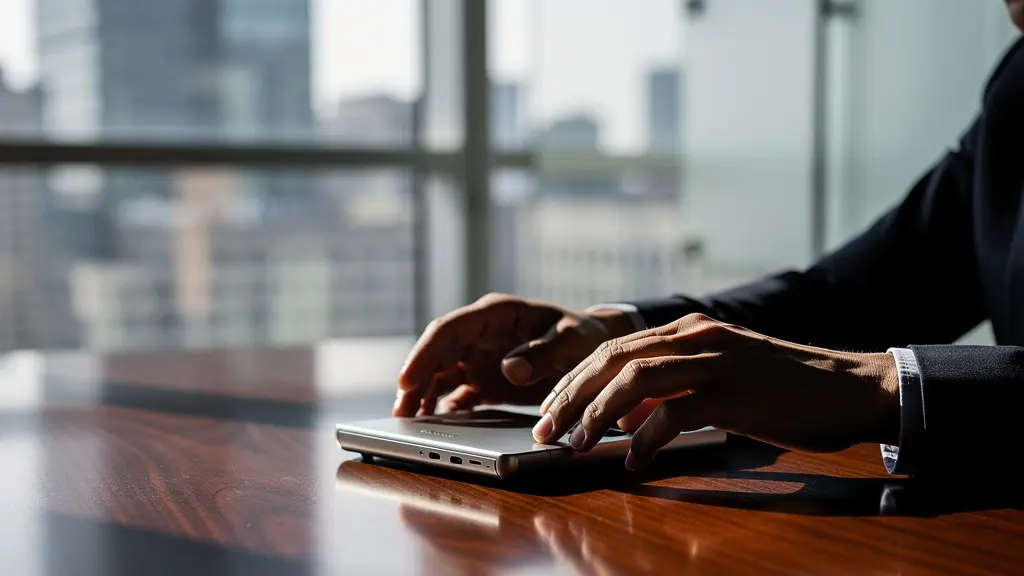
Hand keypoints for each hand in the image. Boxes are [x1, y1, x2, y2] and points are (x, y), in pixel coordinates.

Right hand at [394, 294, 635, 415]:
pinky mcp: (484, 382)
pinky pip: (455, 395)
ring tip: (407, 424)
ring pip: (439, 376)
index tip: (407, 379)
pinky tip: (432, 428)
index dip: (424, 354)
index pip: (448, 330)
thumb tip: (510, 368)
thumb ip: (543, 352)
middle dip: (415, 381)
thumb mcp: (572, 340)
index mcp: (496, 314)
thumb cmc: (584, 336)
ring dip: (422, 397)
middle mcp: (480, 335)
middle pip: (436, 355)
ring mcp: (479, 358)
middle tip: (400, 413)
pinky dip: (442, 410)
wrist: (596, 347)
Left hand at [531, 313, 900, 469]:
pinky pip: (675, 413)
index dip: (573, 379)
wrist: (849, 387)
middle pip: (611, 360)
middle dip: (570, 397)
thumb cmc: (782, 388)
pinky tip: (634, 463)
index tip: (548, 409)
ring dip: (597, 416)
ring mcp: (714, 361)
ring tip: (577, 446)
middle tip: (545, 430)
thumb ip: (670, 390)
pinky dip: (646, 440)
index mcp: (687, 331)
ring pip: (634, 381)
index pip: (611, 348)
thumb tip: (622, 416)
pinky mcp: (734, 392)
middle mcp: (695, 337)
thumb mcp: (718, 380)